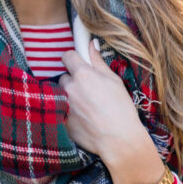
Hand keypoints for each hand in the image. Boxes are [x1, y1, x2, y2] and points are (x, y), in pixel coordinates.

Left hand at [59, 41, 163, 183]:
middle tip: (88, 92)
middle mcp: (69, 88)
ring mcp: (63, 105)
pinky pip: (61, 110)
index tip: (78, 64)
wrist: (118, 139)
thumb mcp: (114, 81)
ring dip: (69, 97)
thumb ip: (98, 61)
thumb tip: (90, 44)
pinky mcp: (61, 120)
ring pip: (61, 94)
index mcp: (83, 75)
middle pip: (64, 77)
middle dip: (73, 82)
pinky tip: (83, 119)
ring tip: (86, 108)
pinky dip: (69, 113)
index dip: (73, 59)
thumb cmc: (121, 109)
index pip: (67, 56)